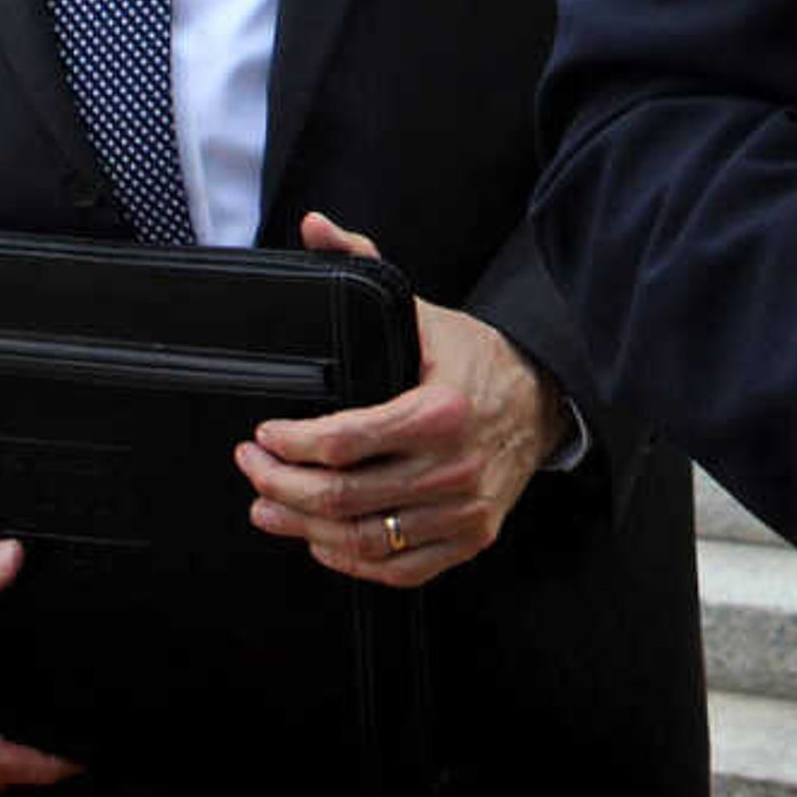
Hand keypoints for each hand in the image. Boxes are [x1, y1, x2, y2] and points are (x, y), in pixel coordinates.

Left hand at [234, 213, 558, 587]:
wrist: (544, 399)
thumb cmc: (475, 360)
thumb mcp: (422, 310)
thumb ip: (365, 265)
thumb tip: (316, 227)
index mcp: (440, 409)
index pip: (345, 441)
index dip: (290, 444)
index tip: (263, 433)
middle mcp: (454, 466)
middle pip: (344, 498)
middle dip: (280, 485)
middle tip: (252, 467)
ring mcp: (463, 509)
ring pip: (364, 540)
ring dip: (303, 528)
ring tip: (268, 506)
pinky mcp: (470, 537)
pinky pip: (398, 568)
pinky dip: (350, 560)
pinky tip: (320, 539)